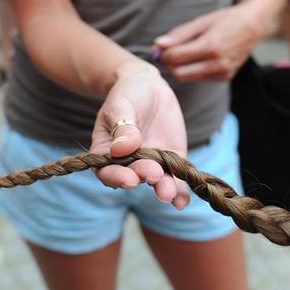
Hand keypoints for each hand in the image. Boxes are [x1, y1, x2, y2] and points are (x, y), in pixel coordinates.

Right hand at [90, 61, 190, 208]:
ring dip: (163, 190)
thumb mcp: (121, 104)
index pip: (107, 170)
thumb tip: (123, 148)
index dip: (117, 177)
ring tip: (169, 194)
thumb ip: (122, 125)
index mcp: (107, 152)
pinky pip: (176, 179)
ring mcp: (151, 164)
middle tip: (154, 173)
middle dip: (143, 177)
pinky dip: (180, 192)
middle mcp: (128, 163)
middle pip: (133, 177)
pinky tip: (182, 201)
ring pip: (156, 182)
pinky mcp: (171, 161)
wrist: (148, 87)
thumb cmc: (127, 93)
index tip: (129, 178)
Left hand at [155, 1, 266, 81]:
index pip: (175, 58)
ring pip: (188, 77)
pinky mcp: (225, 78)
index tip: (160, 47)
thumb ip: (179, 35)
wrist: (254, 25)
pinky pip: (199, 77)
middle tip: (170, 51)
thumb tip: (157, 45)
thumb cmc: (226, 19)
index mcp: (211, 47)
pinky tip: (201, 57)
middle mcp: (218, 64)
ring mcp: (223, 73)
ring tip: (187, 51)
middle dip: (170, 63)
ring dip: (181, 67)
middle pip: (179, 73)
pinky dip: (194, 69)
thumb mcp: (202, 21)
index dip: (163, 54)